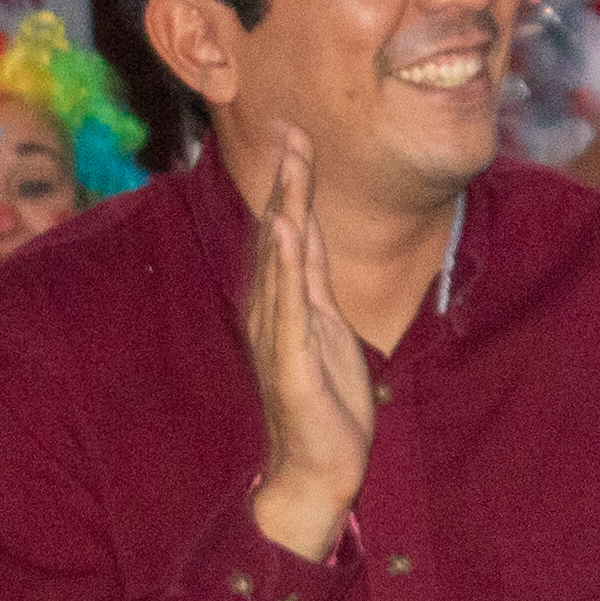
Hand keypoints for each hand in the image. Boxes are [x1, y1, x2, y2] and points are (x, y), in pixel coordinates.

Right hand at [239, 126, 375, 562]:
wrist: (316, 471)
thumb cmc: (323, 404)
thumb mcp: (326, 328)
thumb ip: (311, 280)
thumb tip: (304, 230)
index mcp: (285, 303)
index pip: (289, 232)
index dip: (293, 183)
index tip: (296, 134)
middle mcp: (273, 313)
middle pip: (281, 236)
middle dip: (288, 182)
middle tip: (292, 130)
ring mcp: (278, 338)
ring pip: (282, 263)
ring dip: (285, 211)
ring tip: (289, 166)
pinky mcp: (290, 364)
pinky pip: (288, 308)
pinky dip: (285, 266)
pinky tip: (285, 231)